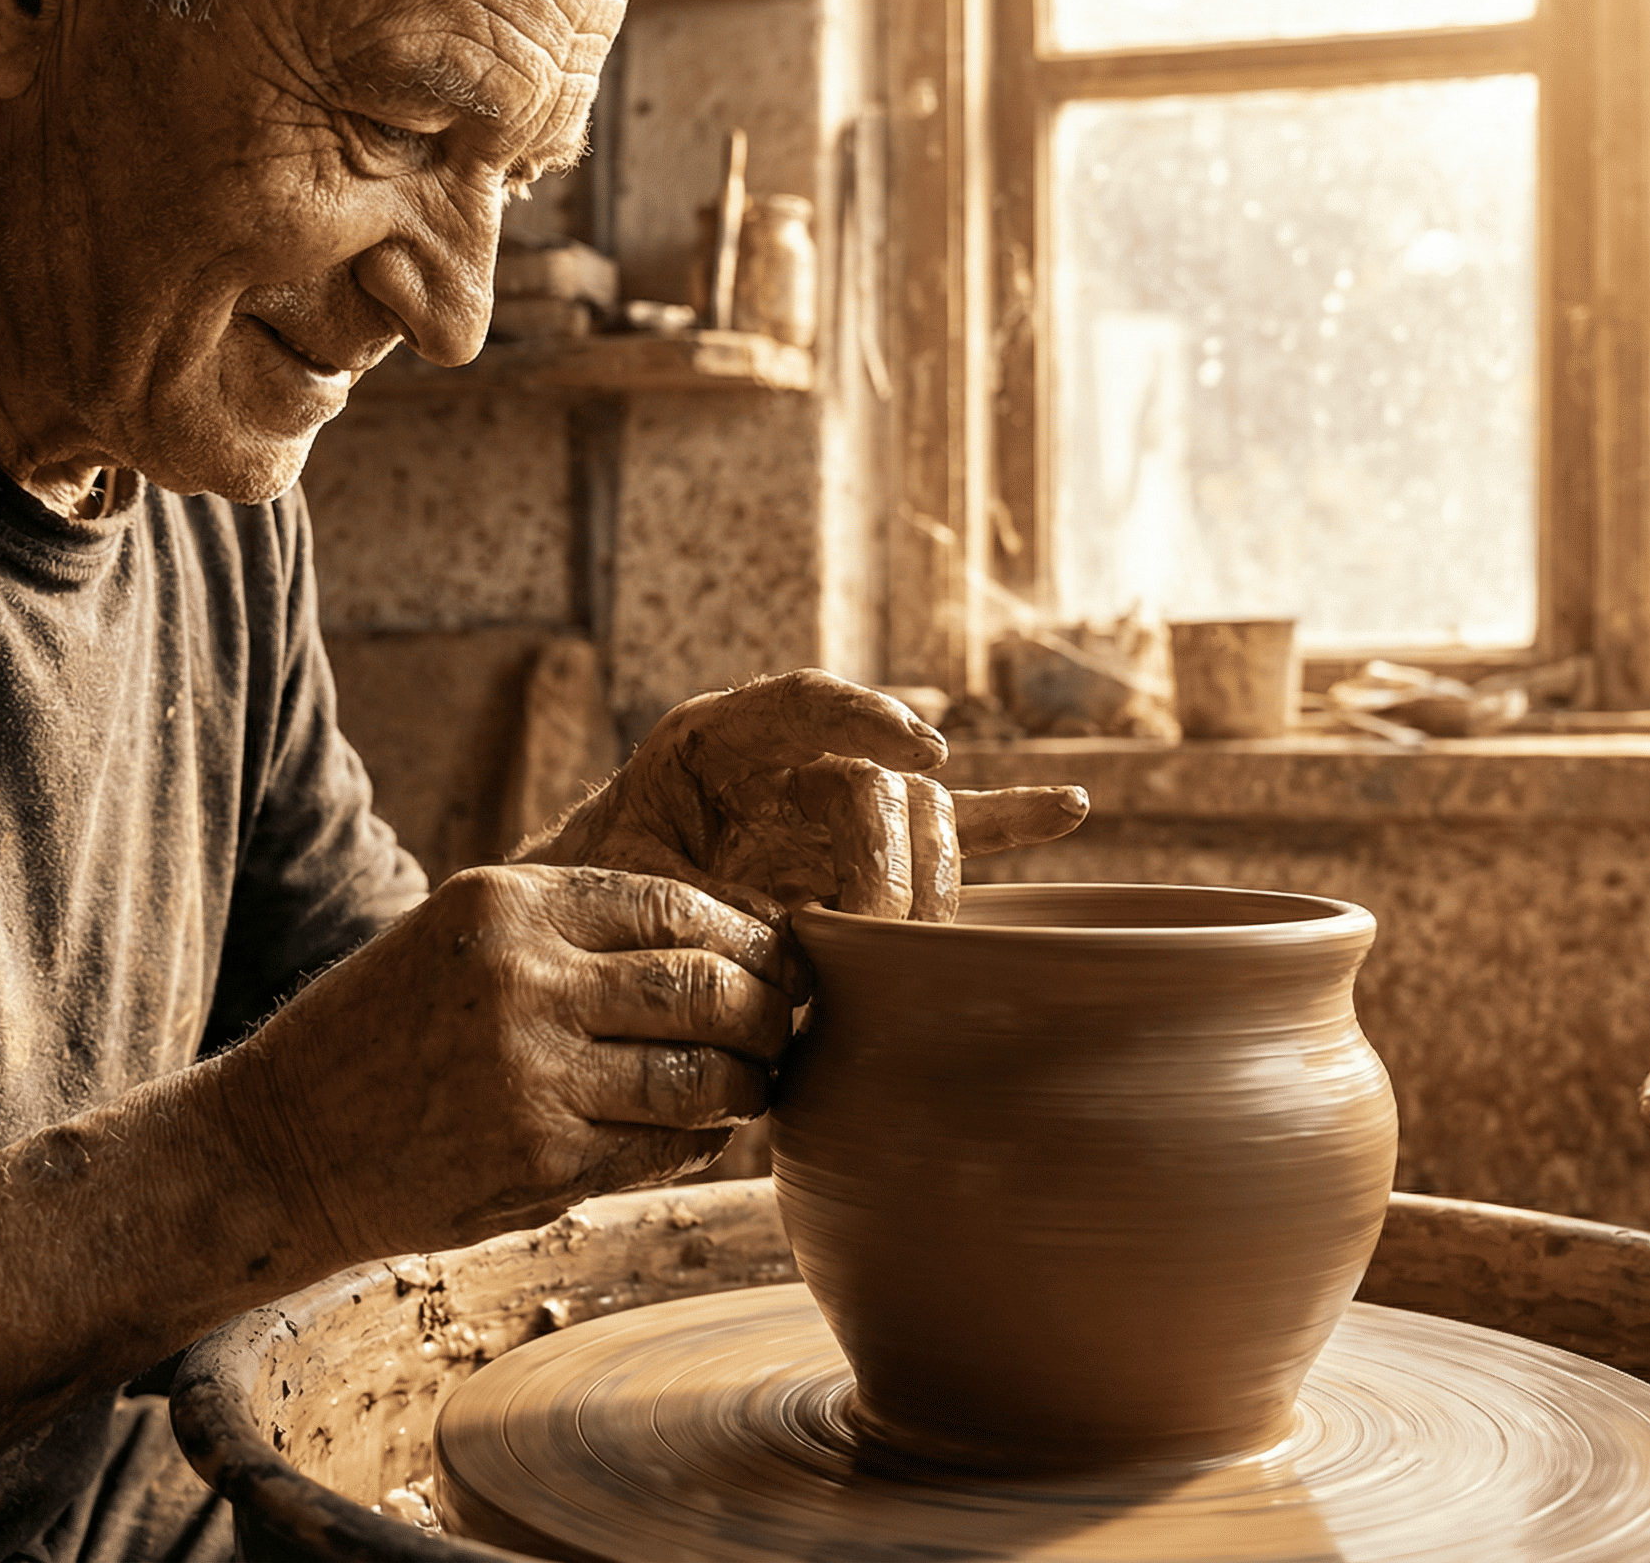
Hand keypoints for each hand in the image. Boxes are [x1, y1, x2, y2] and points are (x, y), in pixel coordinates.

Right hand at [231, 863, 792, 1264]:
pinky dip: (700, 1139)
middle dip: (768, 1008)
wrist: (282, 1142)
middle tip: (780, 1024)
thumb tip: (724, 940)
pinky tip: (697, 1131)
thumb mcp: (463, 939)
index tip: (773, 959)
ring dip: (749, 1082)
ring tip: (750, 1083)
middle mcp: (524, 979)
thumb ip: (573, 931)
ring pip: (703, 1072)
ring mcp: (534, 1074)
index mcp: (507, 904)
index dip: (746, 936)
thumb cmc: (385, 1034)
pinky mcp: (541, 1160)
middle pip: (708, 985)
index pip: (675, 906)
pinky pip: (664, 1145)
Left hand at [523, 669, 1089, 935]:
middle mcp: (777, 766)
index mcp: (708, 746)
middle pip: (870, 774)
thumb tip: (794, 948)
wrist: (581, 926)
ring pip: (914, 808)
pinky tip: (1068, 808)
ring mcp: (821, 810)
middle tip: (896, 898)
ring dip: (961, 836)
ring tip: (1026, 834)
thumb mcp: (627, 888)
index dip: (867, 716)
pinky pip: (934, 837)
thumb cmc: (593, 897)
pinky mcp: (853, 856)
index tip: (926, 751)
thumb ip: (704, 904)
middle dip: (895, 827)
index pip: (801, 702)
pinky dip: (1000, 823)